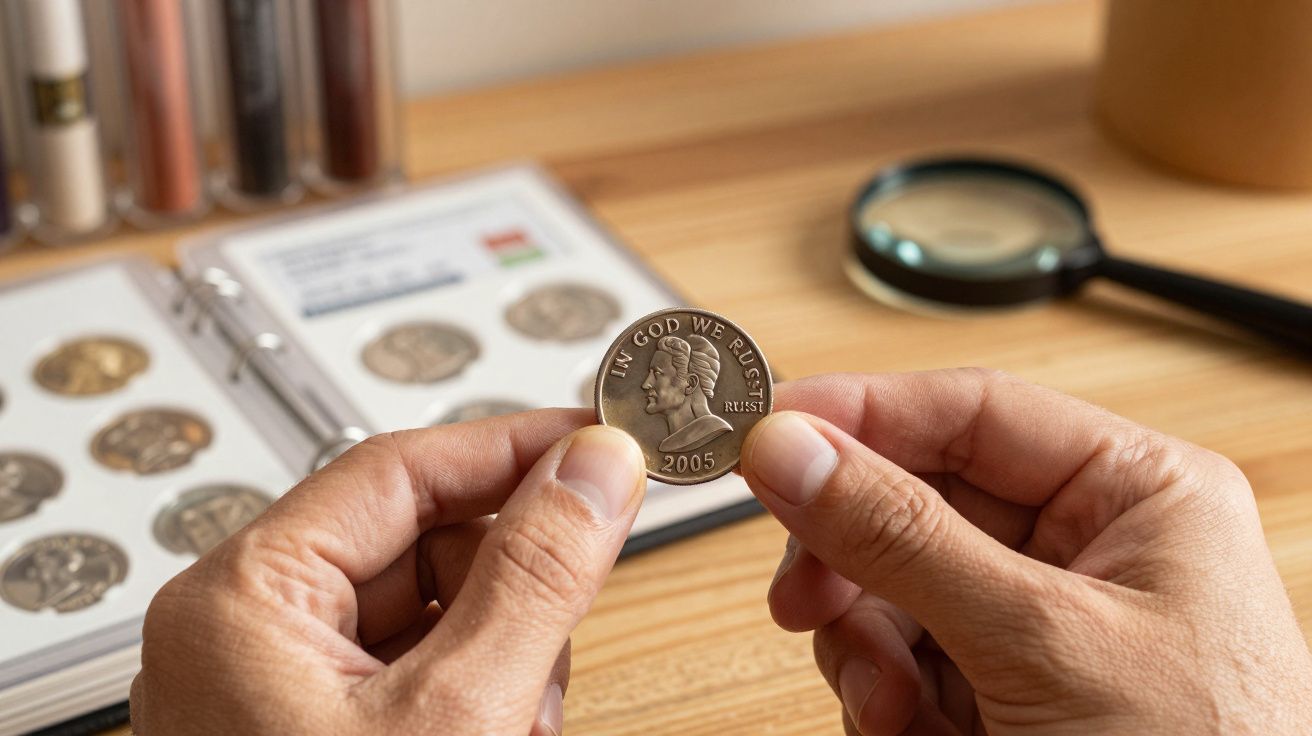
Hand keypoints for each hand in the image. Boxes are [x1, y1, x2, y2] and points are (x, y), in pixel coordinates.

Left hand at [130, 411, 645, 734]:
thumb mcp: (457, 717)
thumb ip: (534, 578)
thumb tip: (594, 469)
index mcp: (246, 598)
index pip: (402, 466)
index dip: (513, 446)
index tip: (602, 442)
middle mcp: (257, 630)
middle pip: (427, 539)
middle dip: (514, 588)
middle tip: (558, 635)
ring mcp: (292, 685)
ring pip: (443, 610)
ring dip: (510, 659)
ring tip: (517, 728)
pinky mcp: (330, 728)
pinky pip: (434, 673)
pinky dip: (489, 700)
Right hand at [741, 370, 1311, 734]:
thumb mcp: (1041, 642)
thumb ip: (904, 538)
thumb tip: (792, 450)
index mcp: (1136, 492)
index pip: (972, 411)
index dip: (862, 414)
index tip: (769, 432)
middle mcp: (1085, 548)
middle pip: (915, 499)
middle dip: (854, 557)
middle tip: (802, 591)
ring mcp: (1038, 626)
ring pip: (891, 586)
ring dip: (865, 646)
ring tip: (888, 702)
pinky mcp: (1002, 691)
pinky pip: (899, 659)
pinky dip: (882, 697)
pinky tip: (913, 731)